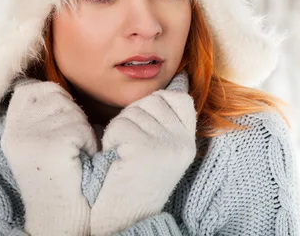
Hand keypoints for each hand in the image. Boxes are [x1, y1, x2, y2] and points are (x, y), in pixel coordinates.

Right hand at [1, 80, 96, 235]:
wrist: (62, 211)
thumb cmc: (63, 173)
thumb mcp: (43, 139)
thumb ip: (44, 113)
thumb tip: (58, 88)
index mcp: (13, 129)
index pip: (29, 89)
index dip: (53, 96)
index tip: (61, 119)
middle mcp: (17, 131)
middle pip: (55, 95)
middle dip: (72, 113)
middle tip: (69, 142)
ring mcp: (31, 138)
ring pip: (73, 111)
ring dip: (82, 129)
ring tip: (73, 152)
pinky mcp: (52, 145)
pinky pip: (82, 128)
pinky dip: (89, 142)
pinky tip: (79, 159)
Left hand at [90, 72, 196, 234]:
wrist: (125, 218)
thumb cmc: (136, 181)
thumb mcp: (165, 150)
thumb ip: (169, 121)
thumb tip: (177, 81)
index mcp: (188, 142)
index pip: (181, 99)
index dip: (159, 103)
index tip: (147, 124)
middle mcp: (182, 142)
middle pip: (153, 101)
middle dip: (135, 116)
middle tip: (131, 145)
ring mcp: (164, 145)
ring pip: (133, 112)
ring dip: (120, 129)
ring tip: (123, 155)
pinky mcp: (142, 148)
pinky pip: (118, 125)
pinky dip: (110, 140)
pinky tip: (116, 159)